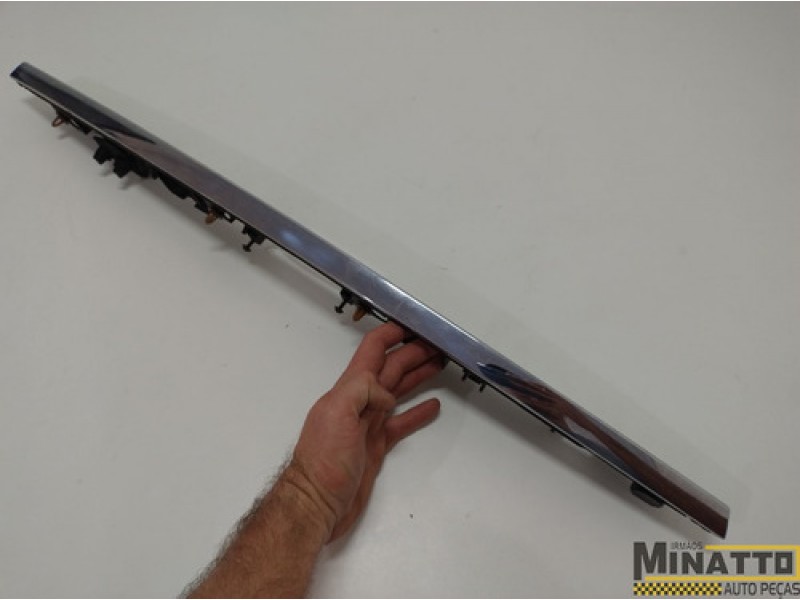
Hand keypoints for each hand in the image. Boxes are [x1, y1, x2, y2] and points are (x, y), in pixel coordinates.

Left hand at [290, 322, 443, 540]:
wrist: (316, 504)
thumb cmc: (322, 460)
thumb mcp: (336, 413)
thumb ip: (362, 390)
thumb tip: (387, 392)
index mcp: (348, 389)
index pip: (372, 350)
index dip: (392, 334)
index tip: (415, 324)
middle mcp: (359, 402)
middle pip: (390, 368)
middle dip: (413, 353)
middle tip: (438, 345)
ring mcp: (368, 423)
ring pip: (397, 391)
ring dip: (417, 376)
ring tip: (439, 364)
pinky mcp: (376, 446)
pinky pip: (400, 422)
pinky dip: (417, 413)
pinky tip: (432, 406)